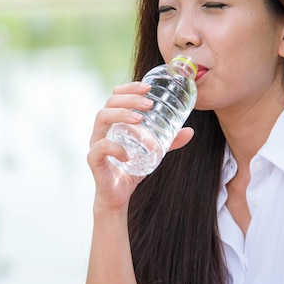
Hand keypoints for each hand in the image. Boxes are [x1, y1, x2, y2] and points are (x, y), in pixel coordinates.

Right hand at [87, 82, 193, 212]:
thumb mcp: (153, 152)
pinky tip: (127, 154)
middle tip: (149, 104)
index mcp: (113, 122)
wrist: (118, 196)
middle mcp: (102, 129)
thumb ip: (169, 141)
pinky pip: (99, 148)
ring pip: (101, 118)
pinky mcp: (94, 160)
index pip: (116, 96)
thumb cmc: (132, 168)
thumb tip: (190, 131)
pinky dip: (113, 147)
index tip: (148, 87)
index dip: (130, 88)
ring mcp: (95, 142)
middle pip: (109, 103)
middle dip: (129, 99)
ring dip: (121, 114)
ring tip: (139, 119)